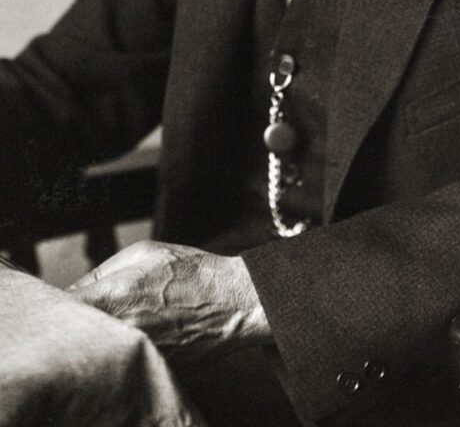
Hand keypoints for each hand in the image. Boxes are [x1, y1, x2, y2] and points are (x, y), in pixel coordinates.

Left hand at [69, 240, 270, 365]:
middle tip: (88, 316)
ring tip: (122, 325)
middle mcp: (122, 331)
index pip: (62, 308)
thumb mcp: (142, 253)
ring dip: (99, 343)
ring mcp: (136, 356)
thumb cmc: (190, 271)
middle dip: (77, 327)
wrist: (234, 302)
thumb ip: (101, 273)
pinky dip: (122, 357)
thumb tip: (72, 293)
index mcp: (114, 297)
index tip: (66, 302)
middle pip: (76, 337)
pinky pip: (123, 367)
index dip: (60, 306)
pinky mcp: (150, 372)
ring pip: (98, 356)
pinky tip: (138, 341)